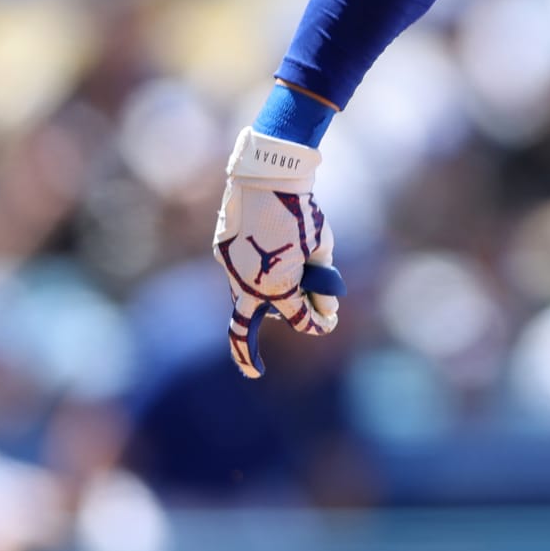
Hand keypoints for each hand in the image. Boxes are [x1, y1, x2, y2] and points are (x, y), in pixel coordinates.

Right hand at [211, 128, 344, 377]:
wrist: (267, 177)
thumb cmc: (302, 213)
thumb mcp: (321, 250)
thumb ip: (320, 283)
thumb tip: (325, 309)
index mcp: (276, 286)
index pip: (298, 318)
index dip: (317, 323)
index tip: (328, 323)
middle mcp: (247, 283)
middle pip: (243, 328)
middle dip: (246, 355)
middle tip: (254, 373)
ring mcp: (229, 269)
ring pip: (243, 297)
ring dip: (262, 300)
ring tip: (283, 287)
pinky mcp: (221, 252)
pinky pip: (237, 274)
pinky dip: (254, 275)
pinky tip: (268, 257)